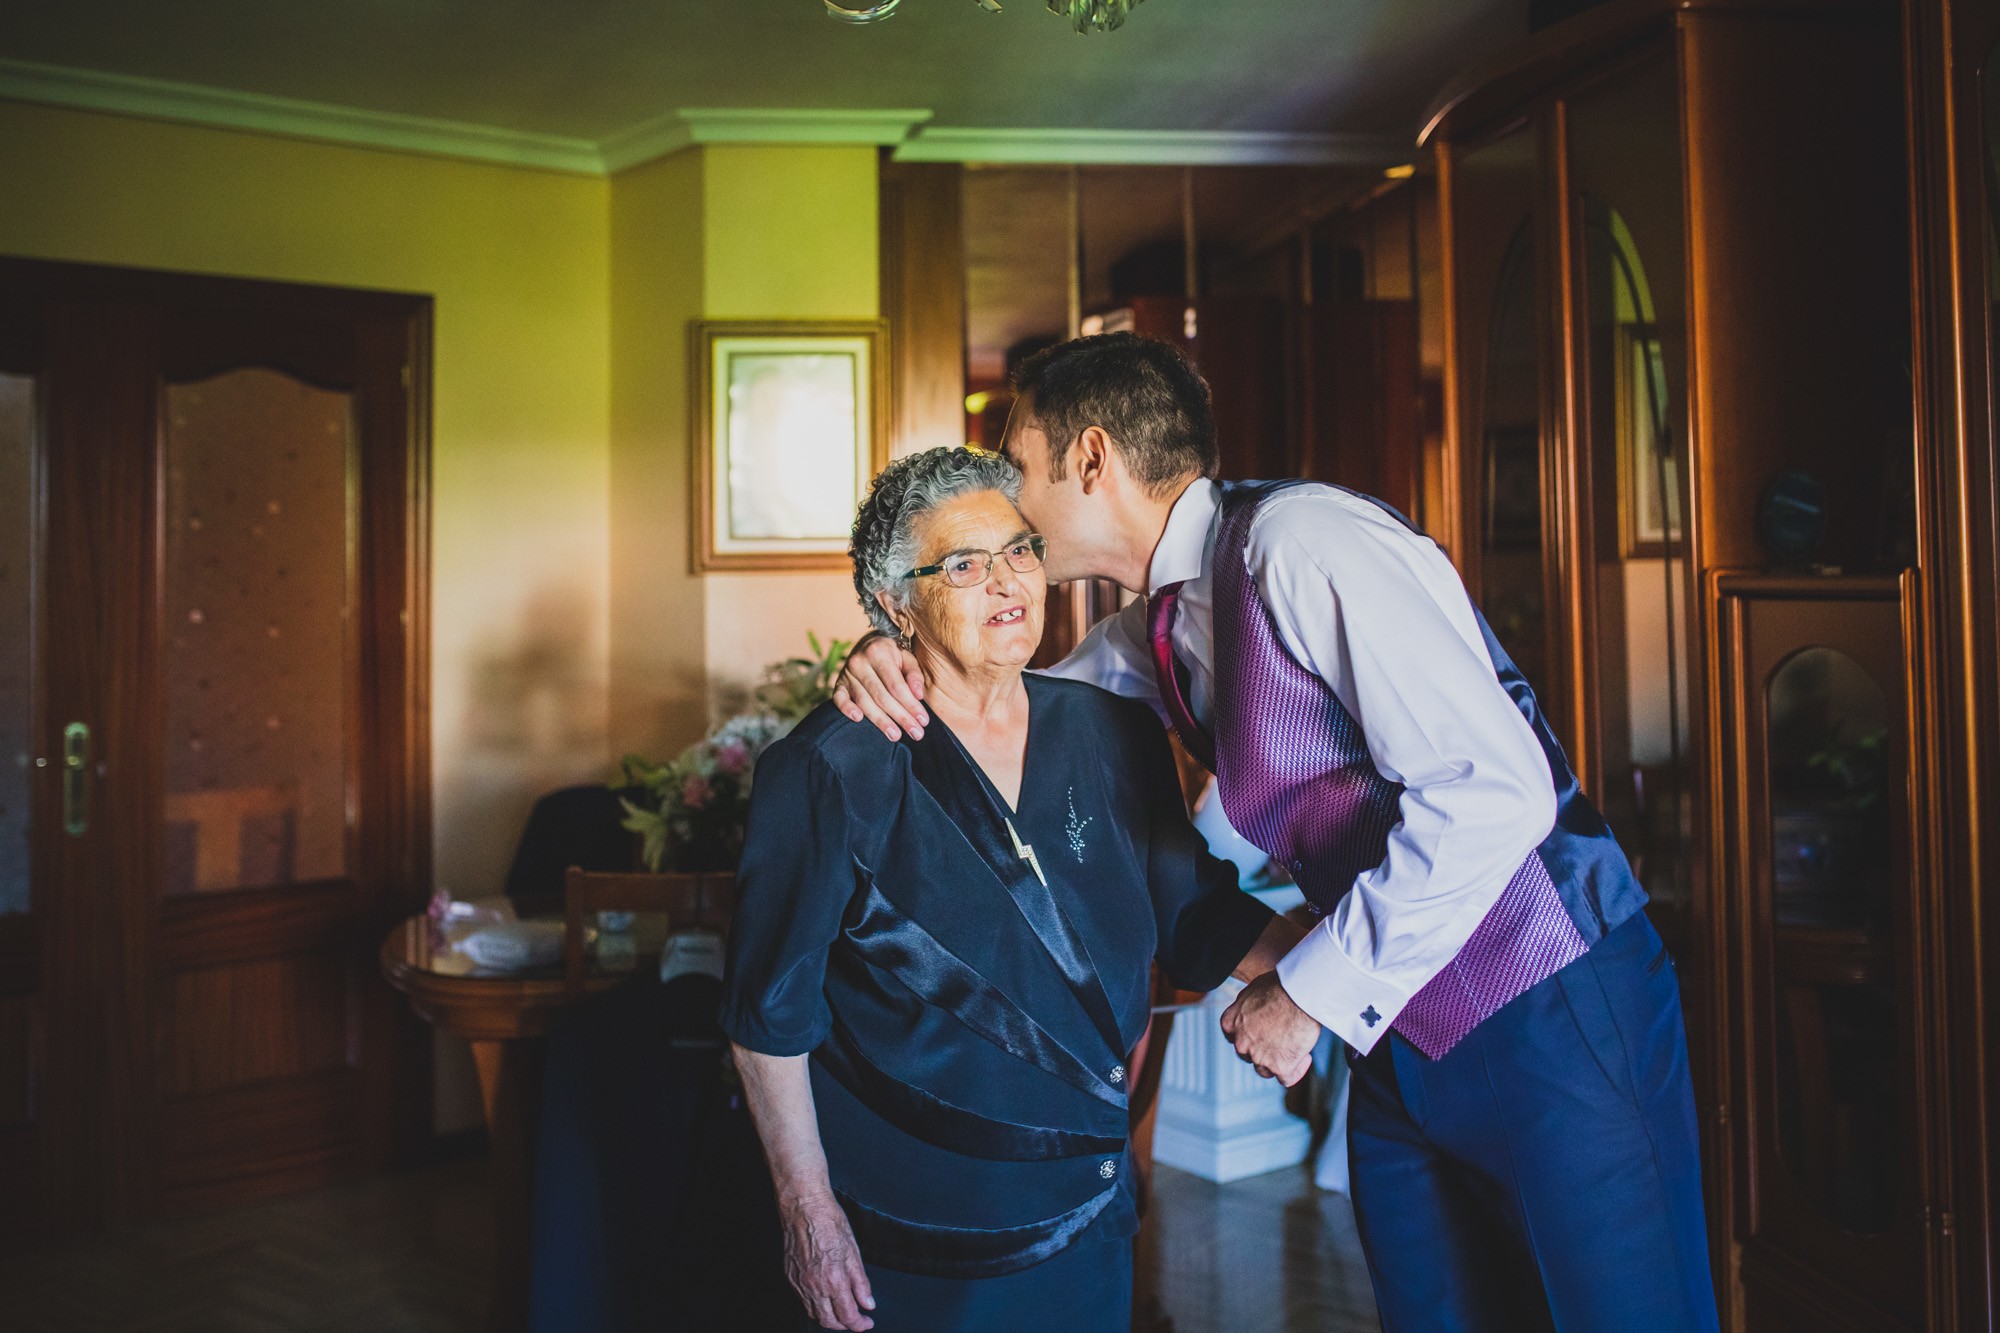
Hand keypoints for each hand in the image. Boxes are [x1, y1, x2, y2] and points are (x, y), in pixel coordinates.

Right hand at [781, 1194, 875, 1329]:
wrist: (804, 1207)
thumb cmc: (830, 1223)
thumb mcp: (854, 1252)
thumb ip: (861, 1283)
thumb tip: (868, 1304)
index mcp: (833, 1280)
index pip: (847, 1316)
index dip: (859, 1324)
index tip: (866, 1322)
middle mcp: (814, 1286)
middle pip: (829, 1321)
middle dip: (844, 1325)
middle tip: (856, 1319)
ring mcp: (800, 1283)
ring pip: (814, 1314)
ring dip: (829, 1318)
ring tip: (841, 1310)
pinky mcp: (790, 1278)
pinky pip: (803, 1302)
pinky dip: (816, 1306)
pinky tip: (825, 1298)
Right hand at [832, 632, 927, 740]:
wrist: (869, 643)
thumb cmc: (893, 654)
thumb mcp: (907, 657)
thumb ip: (914, 674)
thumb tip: (918, 695)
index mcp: (879, 653)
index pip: (896, 686)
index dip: (911, 705)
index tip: (923, 721)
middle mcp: (859, 662)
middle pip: (882, 697)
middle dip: (900, 717)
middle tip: (916, 733)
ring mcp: (847, 674)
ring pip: (864, 702)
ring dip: (880, 721)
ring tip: (895, 736)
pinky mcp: (838, 684)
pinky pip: (839, 698)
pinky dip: (846, 709)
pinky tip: (857, 719)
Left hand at [1218, 973, 1319, 1086]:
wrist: (1299, 996)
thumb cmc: (1281, 986)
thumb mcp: (1254, 990)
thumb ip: (1248, 1005)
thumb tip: (1254, 1007)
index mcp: (1231, 1022)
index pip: (1231, 1037)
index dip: (1246, 1037)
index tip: (1259, 1034)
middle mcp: (1240, 1042)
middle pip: (1248, 1055)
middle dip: (1262, 1049)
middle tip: (1281, 1039)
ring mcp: (1258, 1057)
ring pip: (1265, 1070)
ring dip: (1277, 1062)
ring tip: (1295, 1048)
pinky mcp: (1279, 1067)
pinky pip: (1285, 1079)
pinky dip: (1295, 1071)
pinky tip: (1304, 1058)